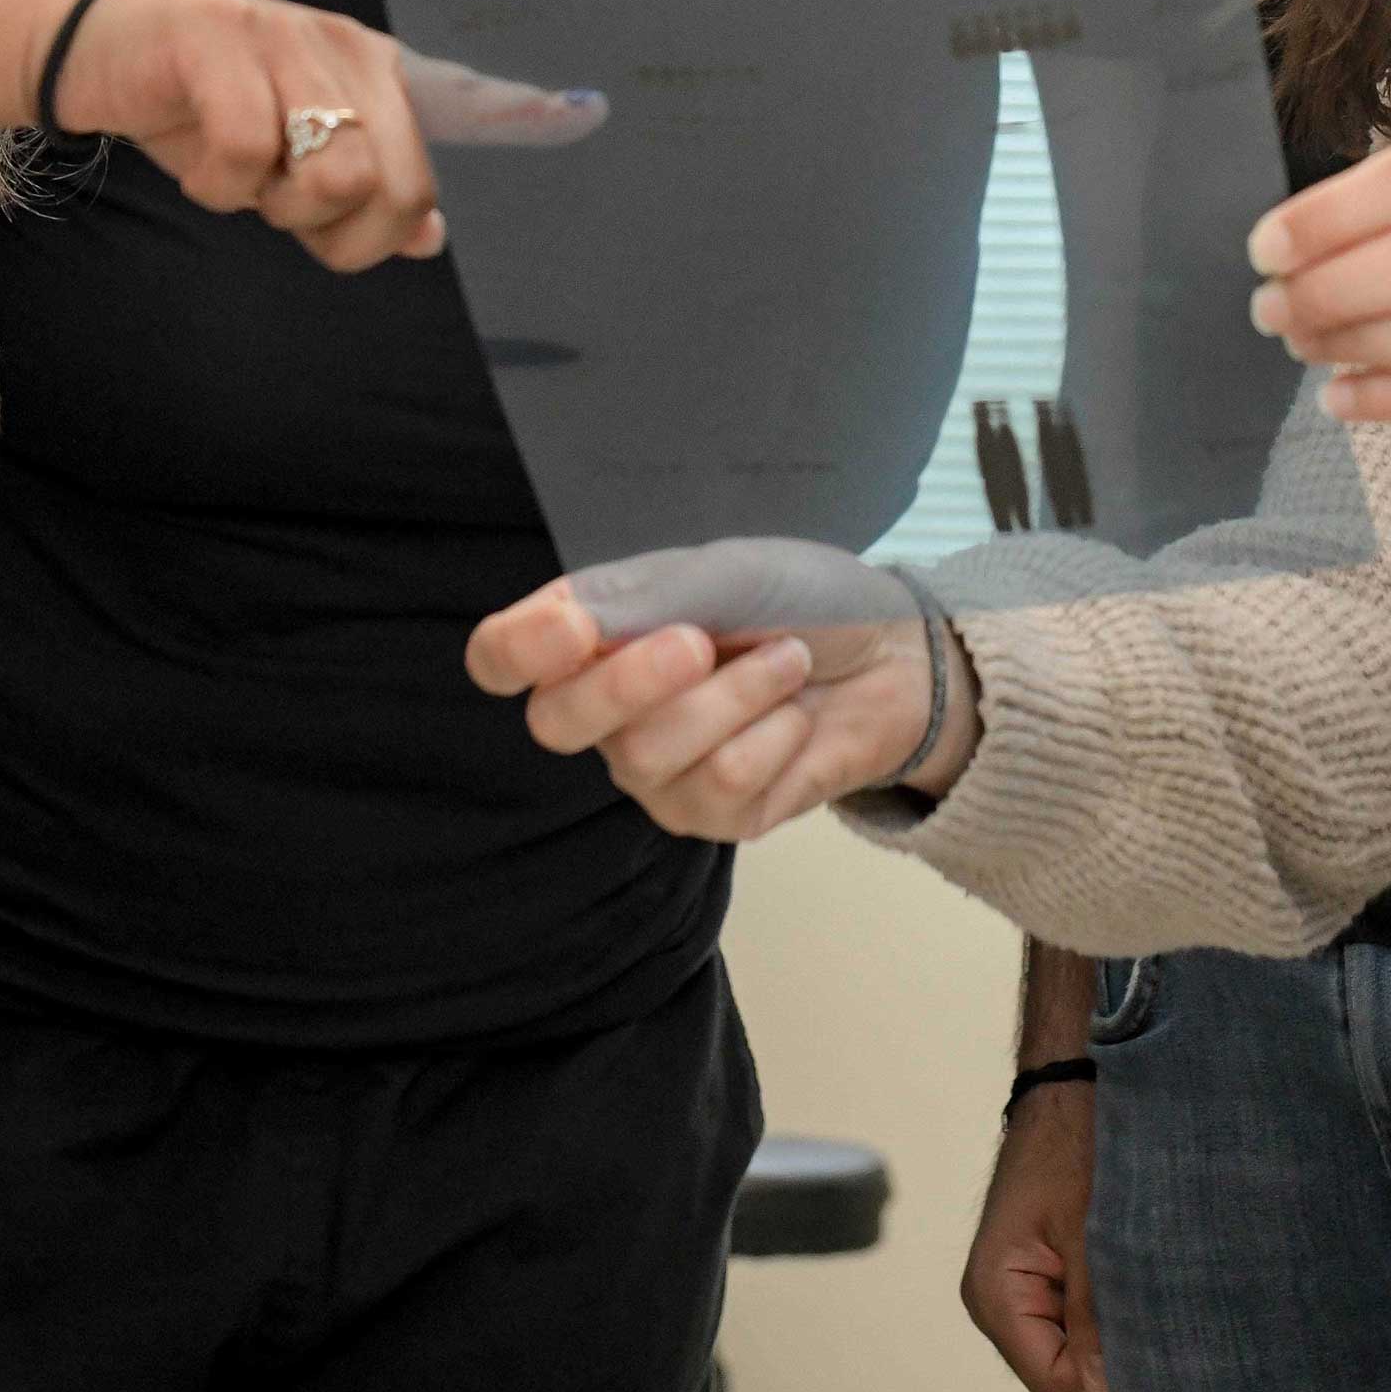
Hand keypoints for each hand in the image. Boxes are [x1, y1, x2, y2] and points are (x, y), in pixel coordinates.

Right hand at [49, 0, 473, 271]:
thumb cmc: (200, 106)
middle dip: (323, 226)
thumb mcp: (290, 159)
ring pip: (333, 173)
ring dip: (269, 202)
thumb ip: (364, 195)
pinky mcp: (220, 40)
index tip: (311, 221)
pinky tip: (194, 163)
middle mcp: (346, 47)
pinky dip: (214, 185)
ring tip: (231, 172)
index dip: (364, 238)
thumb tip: (430, 240)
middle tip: (268, 198)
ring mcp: (286, 38)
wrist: (95, 43)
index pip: (417, 189)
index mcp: (377, 72)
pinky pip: (247, 151)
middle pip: (387, 189)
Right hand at [467, 556, 958, 841]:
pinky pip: (721, 787)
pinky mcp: (712, 817)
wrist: (890, 652)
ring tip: (787, 660)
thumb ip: (643, 601)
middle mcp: (605, 710)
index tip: (576, 629)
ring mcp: (654, 771)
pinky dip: (775, 735)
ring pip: (651, 756)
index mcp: (590, 634)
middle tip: (703, 641)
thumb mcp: (721, 574)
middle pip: (556, 724)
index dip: (517, 650)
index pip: (500, 657)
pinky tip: (795, 715)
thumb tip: (572, 631)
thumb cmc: (796, 599)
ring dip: (740, 696)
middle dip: (634, 680)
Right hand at [963, 1076, 1107, 1391]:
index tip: (1138, 1329)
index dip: (1099, 1372)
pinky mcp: (1034, 1284)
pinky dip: (1097, 1315)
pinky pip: (1069, 1328)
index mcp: (995, 1294)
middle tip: (1136, 1302)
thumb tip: (1102, 1388)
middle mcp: (994, 1305)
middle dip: (1101, 1357)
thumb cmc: (1074, 1153)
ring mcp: (1012, 1296)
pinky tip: (1112, 1273)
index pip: (1052, 1384)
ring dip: (1102, 1334)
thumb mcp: (1091, 1234)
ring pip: (1067, 1358)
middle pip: (1058, 1380)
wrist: (1065, 1095)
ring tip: (1123, 1279)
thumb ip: (1092, 1314)